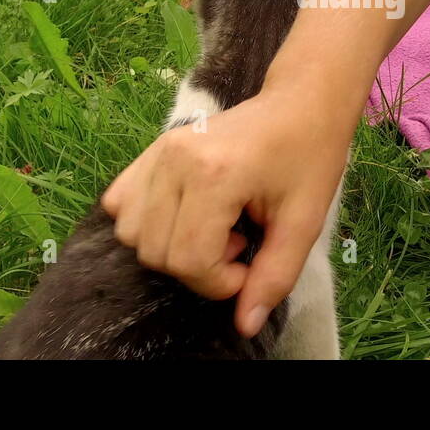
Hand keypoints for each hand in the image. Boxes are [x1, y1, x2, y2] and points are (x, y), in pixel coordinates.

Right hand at [101, 85, 350, 337]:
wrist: (299, 104)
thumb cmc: (308, 157)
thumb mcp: (302, 222)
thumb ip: (273, 276)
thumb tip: (245, 325)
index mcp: (214, 174)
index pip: (188, 260)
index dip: (218, 281)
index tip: (248, 264)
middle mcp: (174, 160)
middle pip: (157, 252)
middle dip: (198, 267)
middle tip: (238, 242)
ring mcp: (157, 151)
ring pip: (133, 234)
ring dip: (171, 247)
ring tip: (215, 226)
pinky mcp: (150, 150)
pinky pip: (121, 205)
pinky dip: (147, 223)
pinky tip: (187, 215)